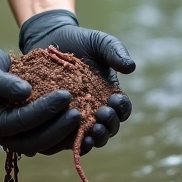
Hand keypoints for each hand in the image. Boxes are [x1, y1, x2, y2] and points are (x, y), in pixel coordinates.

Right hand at [0, 29, 81, 155]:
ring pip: (44, 146)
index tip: (66, 95)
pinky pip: (49, 140)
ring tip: (85, 120)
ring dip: (65, 137)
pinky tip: (83, 124)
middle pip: (34, 141)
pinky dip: (66, 136)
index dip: (44, 111)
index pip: (21, 122)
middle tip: (80, 112)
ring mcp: (17, 137)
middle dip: (58, 128)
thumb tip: (24, 91)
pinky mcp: (29, 132)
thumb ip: (0, 80)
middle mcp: (4, 136)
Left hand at [18, 9, 134, 154]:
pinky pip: (66, 138)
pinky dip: (71, 142)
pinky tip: (68, 137)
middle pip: (109, 129)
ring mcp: (76, 116)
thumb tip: (131, 67)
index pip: (122, 110)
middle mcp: (95, 109)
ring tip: (89, 133)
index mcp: (109, 94)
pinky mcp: (57, 120)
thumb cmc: (79, 41)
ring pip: (90, 138)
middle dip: (108, 126)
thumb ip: (115, 51)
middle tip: (100, 116)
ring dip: (93, 139)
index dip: (121, 109)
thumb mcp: (99, 42)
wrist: (50, 39)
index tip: (114, 101)